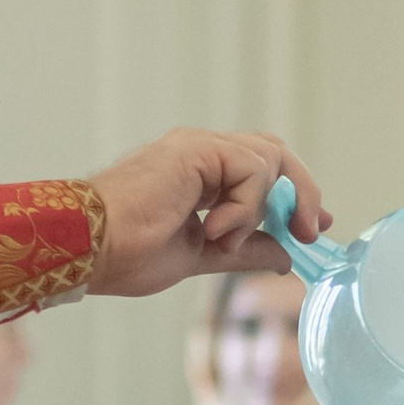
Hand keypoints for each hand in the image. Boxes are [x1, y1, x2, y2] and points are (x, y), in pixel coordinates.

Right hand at [88, 130, 331, 298]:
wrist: (90, 248)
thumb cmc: (124, 253)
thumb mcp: (201, 257)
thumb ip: (243, 251)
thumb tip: (284, 256)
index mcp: (199, 175)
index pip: (263, 170)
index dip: (295, 194)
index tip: (312, 227)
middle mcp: (202, 153)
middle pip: (275, 154)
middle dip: (301, 192)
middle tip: (306, 232)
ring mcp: (199, 147)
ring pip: (268, 160)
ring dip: (258, 209)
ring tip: (223, 238)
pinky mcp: (197, 148)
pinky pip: (252, 168)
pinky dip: (245, 205)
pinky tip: (214, 228)